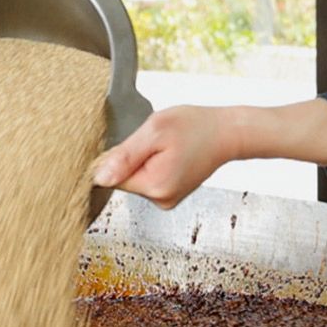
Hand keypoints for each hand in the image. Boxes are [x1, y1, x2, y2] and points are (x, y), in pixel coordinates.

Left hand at [91, 106, 239, 207]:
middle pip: (124, 179)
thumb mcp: (155, 131)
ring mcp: (167, 199)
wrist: (227, 132)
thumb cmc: (196, 126)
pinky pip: (148, 178)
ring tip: (165, 146)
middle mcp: (161, 199)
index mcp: (155, 186)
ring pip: (135, 178)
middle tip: (155, 142)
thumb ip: (124, 156)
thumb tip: (99, 178)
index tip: (133, 143)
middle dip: (131, 157)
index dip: (115, 158)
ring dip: (142, 160)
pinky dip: (152, 164)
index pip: (112, 178)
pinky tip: (168, 153)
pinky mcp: (170, 193)